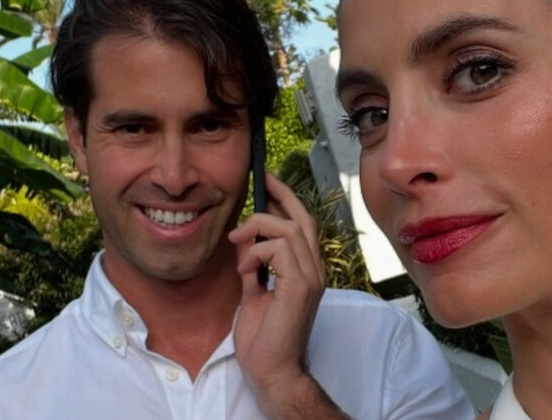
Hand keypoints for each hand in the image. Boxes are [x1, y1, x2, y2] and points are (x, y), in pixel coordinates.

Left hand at [229, 173, 327, 412]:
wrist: (271, 370)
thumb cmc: (263, 338)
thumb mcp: (253, 293)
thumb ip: (254, 266)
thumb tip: (244, 243)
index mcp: (306, 270)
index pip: (302, 225)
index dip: (287, 200)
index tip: (269, 182)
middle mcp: (314, 269)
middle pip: (302, 218)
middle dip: (280, 195)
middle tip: (262, 181)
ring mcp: (311, 277)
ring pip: (288, 229)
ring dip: (257, 230)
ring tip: (237, 247)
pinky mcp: (301, 286)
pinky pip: (280, 249)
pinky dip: (256, 252)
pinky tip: (244, 270)